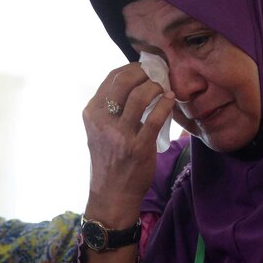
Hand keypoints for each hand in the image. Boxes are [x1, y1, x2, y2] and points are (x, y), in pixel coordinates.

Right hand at [82, 63, 175, 224]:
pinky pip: (155, 117)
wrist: (112, 194)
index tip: (144, 68)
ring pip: (140, 96)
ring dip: (156, 87)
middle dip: (144, 73)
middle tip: (157, 74)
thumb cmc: (109, 160)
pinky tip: (170, 100)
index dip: (130, 68)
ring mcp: (119, 135)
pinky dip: (165, 104)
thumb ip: (111, 108)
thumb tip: (135, 82)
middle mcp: (102, 121)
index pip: (111, 78)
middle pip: (124, 82)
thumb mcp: (99, 130)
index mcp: (91, 113)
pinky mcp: (137, 147)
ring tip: (163, 88)